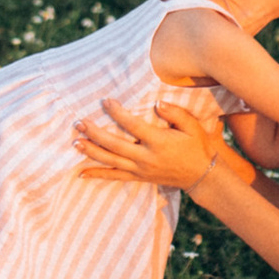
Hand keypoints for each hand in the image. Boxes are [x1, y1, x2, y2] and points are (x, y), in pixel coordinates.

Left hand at [75, 98, 222, 192]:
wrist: (202, 175)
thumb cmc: (197, 146)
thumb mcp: (193, 127)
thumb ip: (175, 113)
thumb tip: (157, 103)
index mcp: (159, 142)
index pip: (133, 126)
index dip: (117, 113)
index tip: (105, 101)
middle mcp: (147, 158)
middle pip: (115, 145)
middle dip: (95, 134)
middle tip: (79, 123)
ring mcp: (141, 170)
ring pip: (111, 161)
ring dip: (91, 152)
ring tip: (75, 142)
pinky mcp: (139, 177)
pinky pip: (114, 177)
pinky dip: (97, 174)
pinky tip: (81, 173)